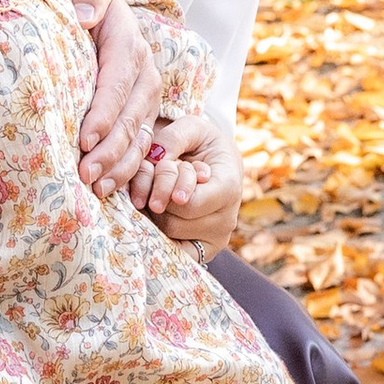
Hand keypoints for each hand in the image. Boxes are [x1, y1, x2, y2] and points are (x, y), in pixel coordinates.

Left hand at [76, 0, 162, 195]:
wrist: (100, 12)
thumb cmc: (85, 2)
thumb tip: (86, 16)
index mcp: (130, 45)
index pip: (117, 83)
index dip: (103, 113)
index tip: (83, 138)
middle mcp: (146, 75)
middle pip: (130, 118)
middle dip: (109, 150)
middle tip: (85, 174)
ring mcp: (148, 99)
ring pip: (139, 138)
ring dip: (120, 166)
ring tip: (97, 188)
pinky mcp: (143, 116)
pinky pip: (140, 147)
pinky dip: (127, 170)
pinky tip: (109, 188)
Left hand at [131, 110, 246, 253]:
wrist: (215, 161)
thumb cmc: (202, 142)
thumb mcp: (191, 128)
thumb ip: (172, 138)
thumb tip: (155, 161)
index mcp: (229, 187)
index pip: (189, 203)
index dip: (166, 189)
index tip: (160, 168)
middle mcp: (227, 219)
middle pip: (173, 221)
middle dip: (156, 195)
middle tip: (159, 173)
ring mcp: (216, 238)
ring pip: (167, 235)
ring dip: (154, 211)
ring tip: (163, 189)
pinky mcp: (203, 251)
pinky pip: (174, 255)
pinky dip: (158, 237)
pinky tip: (156, 215)